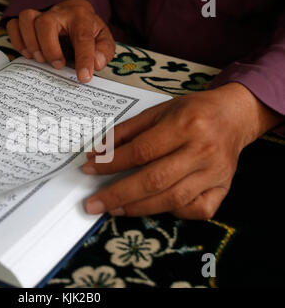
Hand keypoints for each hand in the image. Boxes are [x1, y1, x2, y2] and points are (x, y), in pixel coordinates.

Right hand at [6, 0, 114, 82]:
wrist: (74, 15)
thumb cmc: (87, 30)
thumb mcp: (103, 40)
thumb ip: (103, 52)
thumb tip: (96, 63)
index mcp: (81, 16)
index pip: (82, 36)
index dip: (84, 59)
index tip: (84, 77)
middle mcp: (58, 12)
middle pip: (45, 23)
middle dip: (50, 49)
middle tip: (58, 65)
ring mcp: (40, 15)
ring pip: (26, 19)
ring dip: (30, 43)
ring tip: (41, 59)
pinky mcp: (28, 22)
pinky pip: (13, 26)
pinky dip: (17, 41)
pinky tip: (29, 54)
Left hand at [82, 83, 284, 219]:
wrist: (235, 116)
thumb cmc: (193, 111)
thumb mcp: (158, 111)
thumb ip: (127, 131)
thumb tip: (97, 152)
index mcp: (185, 125)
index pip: (141, 151)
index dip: (111, 163)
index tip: (88, 169)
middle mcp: (202, 151)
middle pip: (154, 180)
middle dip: (118, 194)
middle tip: (93, 204)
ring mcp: (215, 173)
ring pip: (172, 199)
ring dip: (137, 208)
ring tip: (112, 209)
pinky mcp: (223, 189)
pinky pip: (196, 209)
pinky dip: (172, 212)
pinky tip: (153, 206)